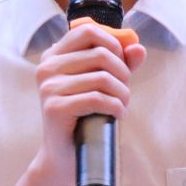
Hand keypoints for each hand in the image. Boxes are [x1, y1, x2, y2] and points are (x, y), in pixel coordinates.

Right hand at [30, 24, 146, 182]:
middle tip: (124, 91)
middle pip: (100, 54)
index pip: (88, 31)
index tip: (121, 64)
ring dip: (122, 93)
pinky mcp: (55, 108)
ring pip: (102, 78)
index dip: (113, 44)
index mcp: (54, 56)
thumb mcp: (102, 83)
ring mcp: (49, 88)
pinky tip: (118, 115)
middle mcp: (47, 68)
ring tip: (122, 105)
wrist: (64, 155)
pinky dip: (116, 107)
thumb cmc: (85, 115)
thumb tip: (139, 49)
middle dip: (123, 73)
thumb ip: (120, 63)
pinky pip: (97, 99)